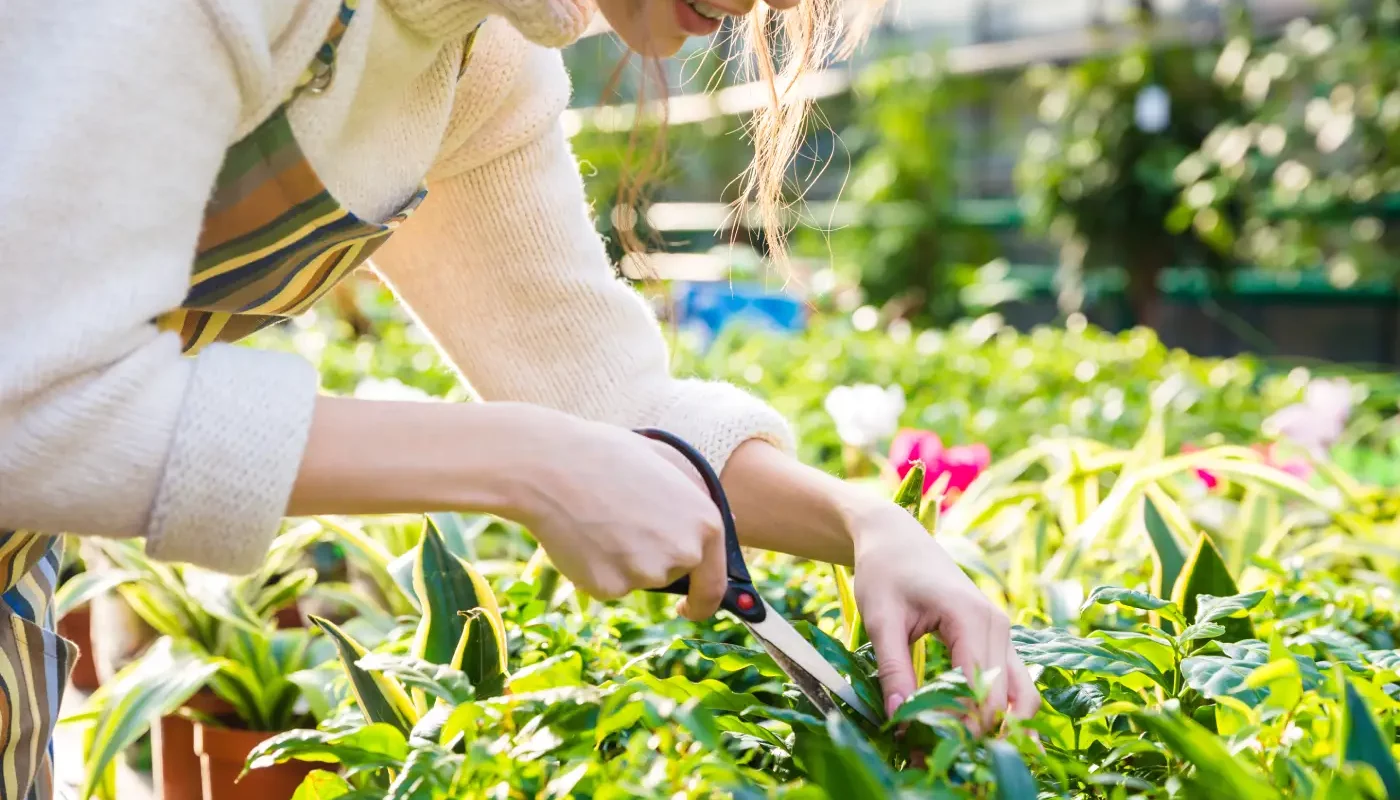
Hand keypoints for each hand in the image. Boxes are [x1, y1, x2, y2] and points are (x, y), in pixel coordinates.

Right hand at [502, 408, 728, 619]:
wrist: (551, 465)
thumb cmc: (606, 454)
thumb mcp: (665, 464)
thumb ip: (695, 498)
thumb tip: (721, 523)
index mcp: (706, 523)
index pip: (715, 583)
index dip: (702, 600)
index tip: (689, 606)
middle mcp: (683, 552)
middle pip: (671, 576)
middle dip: (651, 561)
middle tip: (621, 526)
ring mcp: (647, 573)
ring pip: (637, 579)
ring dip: (621, 561)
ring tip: (598, 520)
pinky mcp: (610, 587)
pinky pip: (606, 585)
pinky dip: (594, 568)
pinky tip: (581, 535)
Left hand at [851, 504, 1040, 732]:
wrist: (896, 538)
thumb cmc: (885, 571)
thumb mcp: (880, 619)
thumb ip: (893, 669)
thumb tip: (900, 717)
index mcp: (970, 617)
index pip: (978, 688)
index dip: (957, 724)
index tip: (924, 747)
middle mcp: (998, 626)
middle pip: (1003, 699)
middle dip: (975, 733)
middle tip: (935, 756)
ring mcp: (1003, 632)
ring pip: (1021, 695)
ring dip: (998, 727)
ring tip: (962, 751)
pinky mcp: (997, 638)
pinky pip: (1012, 683)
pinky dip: (1000, 710)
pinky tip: (975, 732)